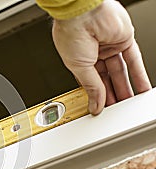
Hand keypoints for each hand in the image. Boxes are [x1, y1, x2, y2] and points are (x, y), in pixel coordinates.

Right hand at [52, 0, 150, 114]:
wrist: (82, 13)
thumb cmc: (71, 33)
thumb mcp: (79, 67)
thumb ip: (91, 87)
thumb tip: (95, 104)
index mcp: (79, 59)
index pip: (90, 82)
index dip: (96, 96)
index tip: (100, 109)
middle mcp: (95, 53)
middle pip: (107, 79)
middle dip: (112, 95)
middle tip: (116, 110)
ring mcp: (110, 46)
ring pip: (121, 72)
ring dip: (126, 89)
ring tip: (129, 105)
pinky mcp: (125, 39)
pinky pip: (134, 60)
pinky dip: (139, 75)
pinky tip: (141, 88)